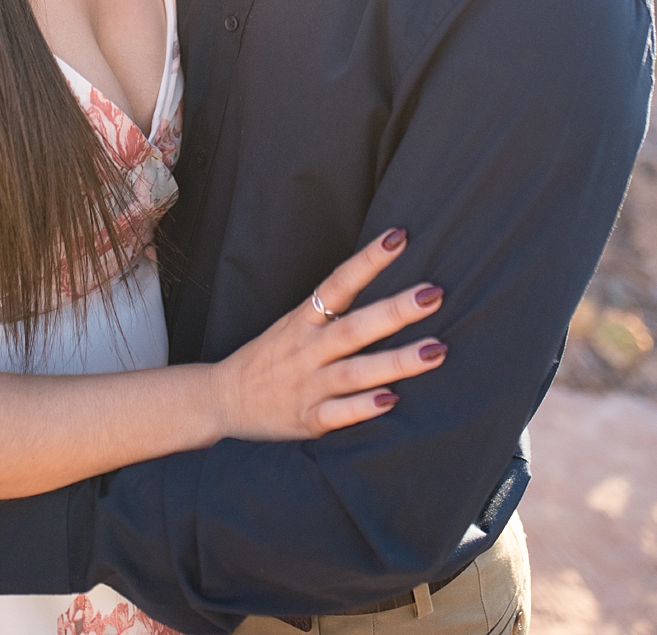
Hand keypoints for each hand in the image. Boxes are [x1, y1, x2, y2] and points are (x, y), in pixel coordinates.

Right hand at [211, 228, 449, 441]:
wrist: (220, 400)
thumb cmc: (271, 357)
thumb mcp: (296, 323)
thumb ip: (335, 309)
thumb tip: (389, 289)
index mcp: (305, 320)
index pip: (339, 283)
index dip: (369, 260)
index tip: (399, 237)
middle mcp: (308, 349)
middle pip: (356, 327)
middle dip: (396, 311)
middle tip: (433, 294)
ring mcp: (307, 384)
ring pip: (356, 372)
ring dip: (396, 362)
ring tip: (435, 350)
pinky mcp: (307, 420)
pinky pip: (338, 414)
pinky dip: (363, 408)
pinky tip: (392, 401)